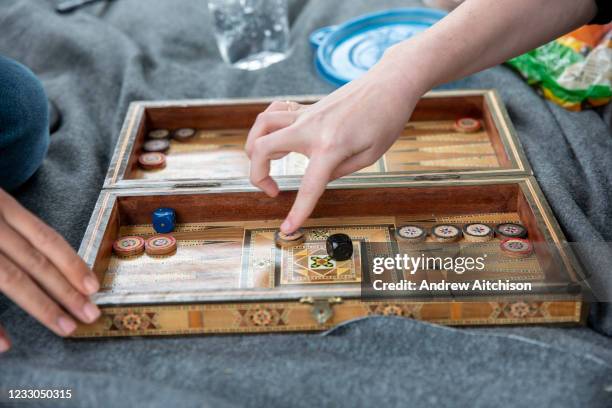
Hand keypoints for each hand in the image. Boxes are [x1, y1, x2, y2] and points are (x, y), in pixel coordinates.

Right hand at [0, 189, 99, 352]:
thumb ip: (11, 224)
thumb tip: (47, 260)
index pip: (45, 237)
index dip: (72, 262)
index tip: (94, 286)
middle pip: (32, 260)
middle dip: (65, 290)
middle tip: (90, 315)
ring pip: (8, 277)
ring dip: (39, 305)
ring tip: (64, 327)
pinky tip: (6, 343)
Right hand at [246, 55, 427, 232]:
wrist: (389, 83)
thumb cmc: (386, 118)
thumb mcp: (370, 155)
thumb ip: (339, 171)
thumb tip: (317, 181)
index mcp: (330, 146)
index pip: (308, 186)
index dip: (297, 212)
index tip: (287, 229)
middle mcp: (310, 128)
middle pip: (261, 148)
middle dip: (256, 175)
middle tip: (273, 190)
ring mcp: (305, 114)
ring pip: (261, 126)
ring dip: (253, 148)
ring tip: (266, 165)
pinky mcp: (306, 108)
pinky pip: (274, 112)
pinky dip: (266, 126)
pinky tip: (275, 138)